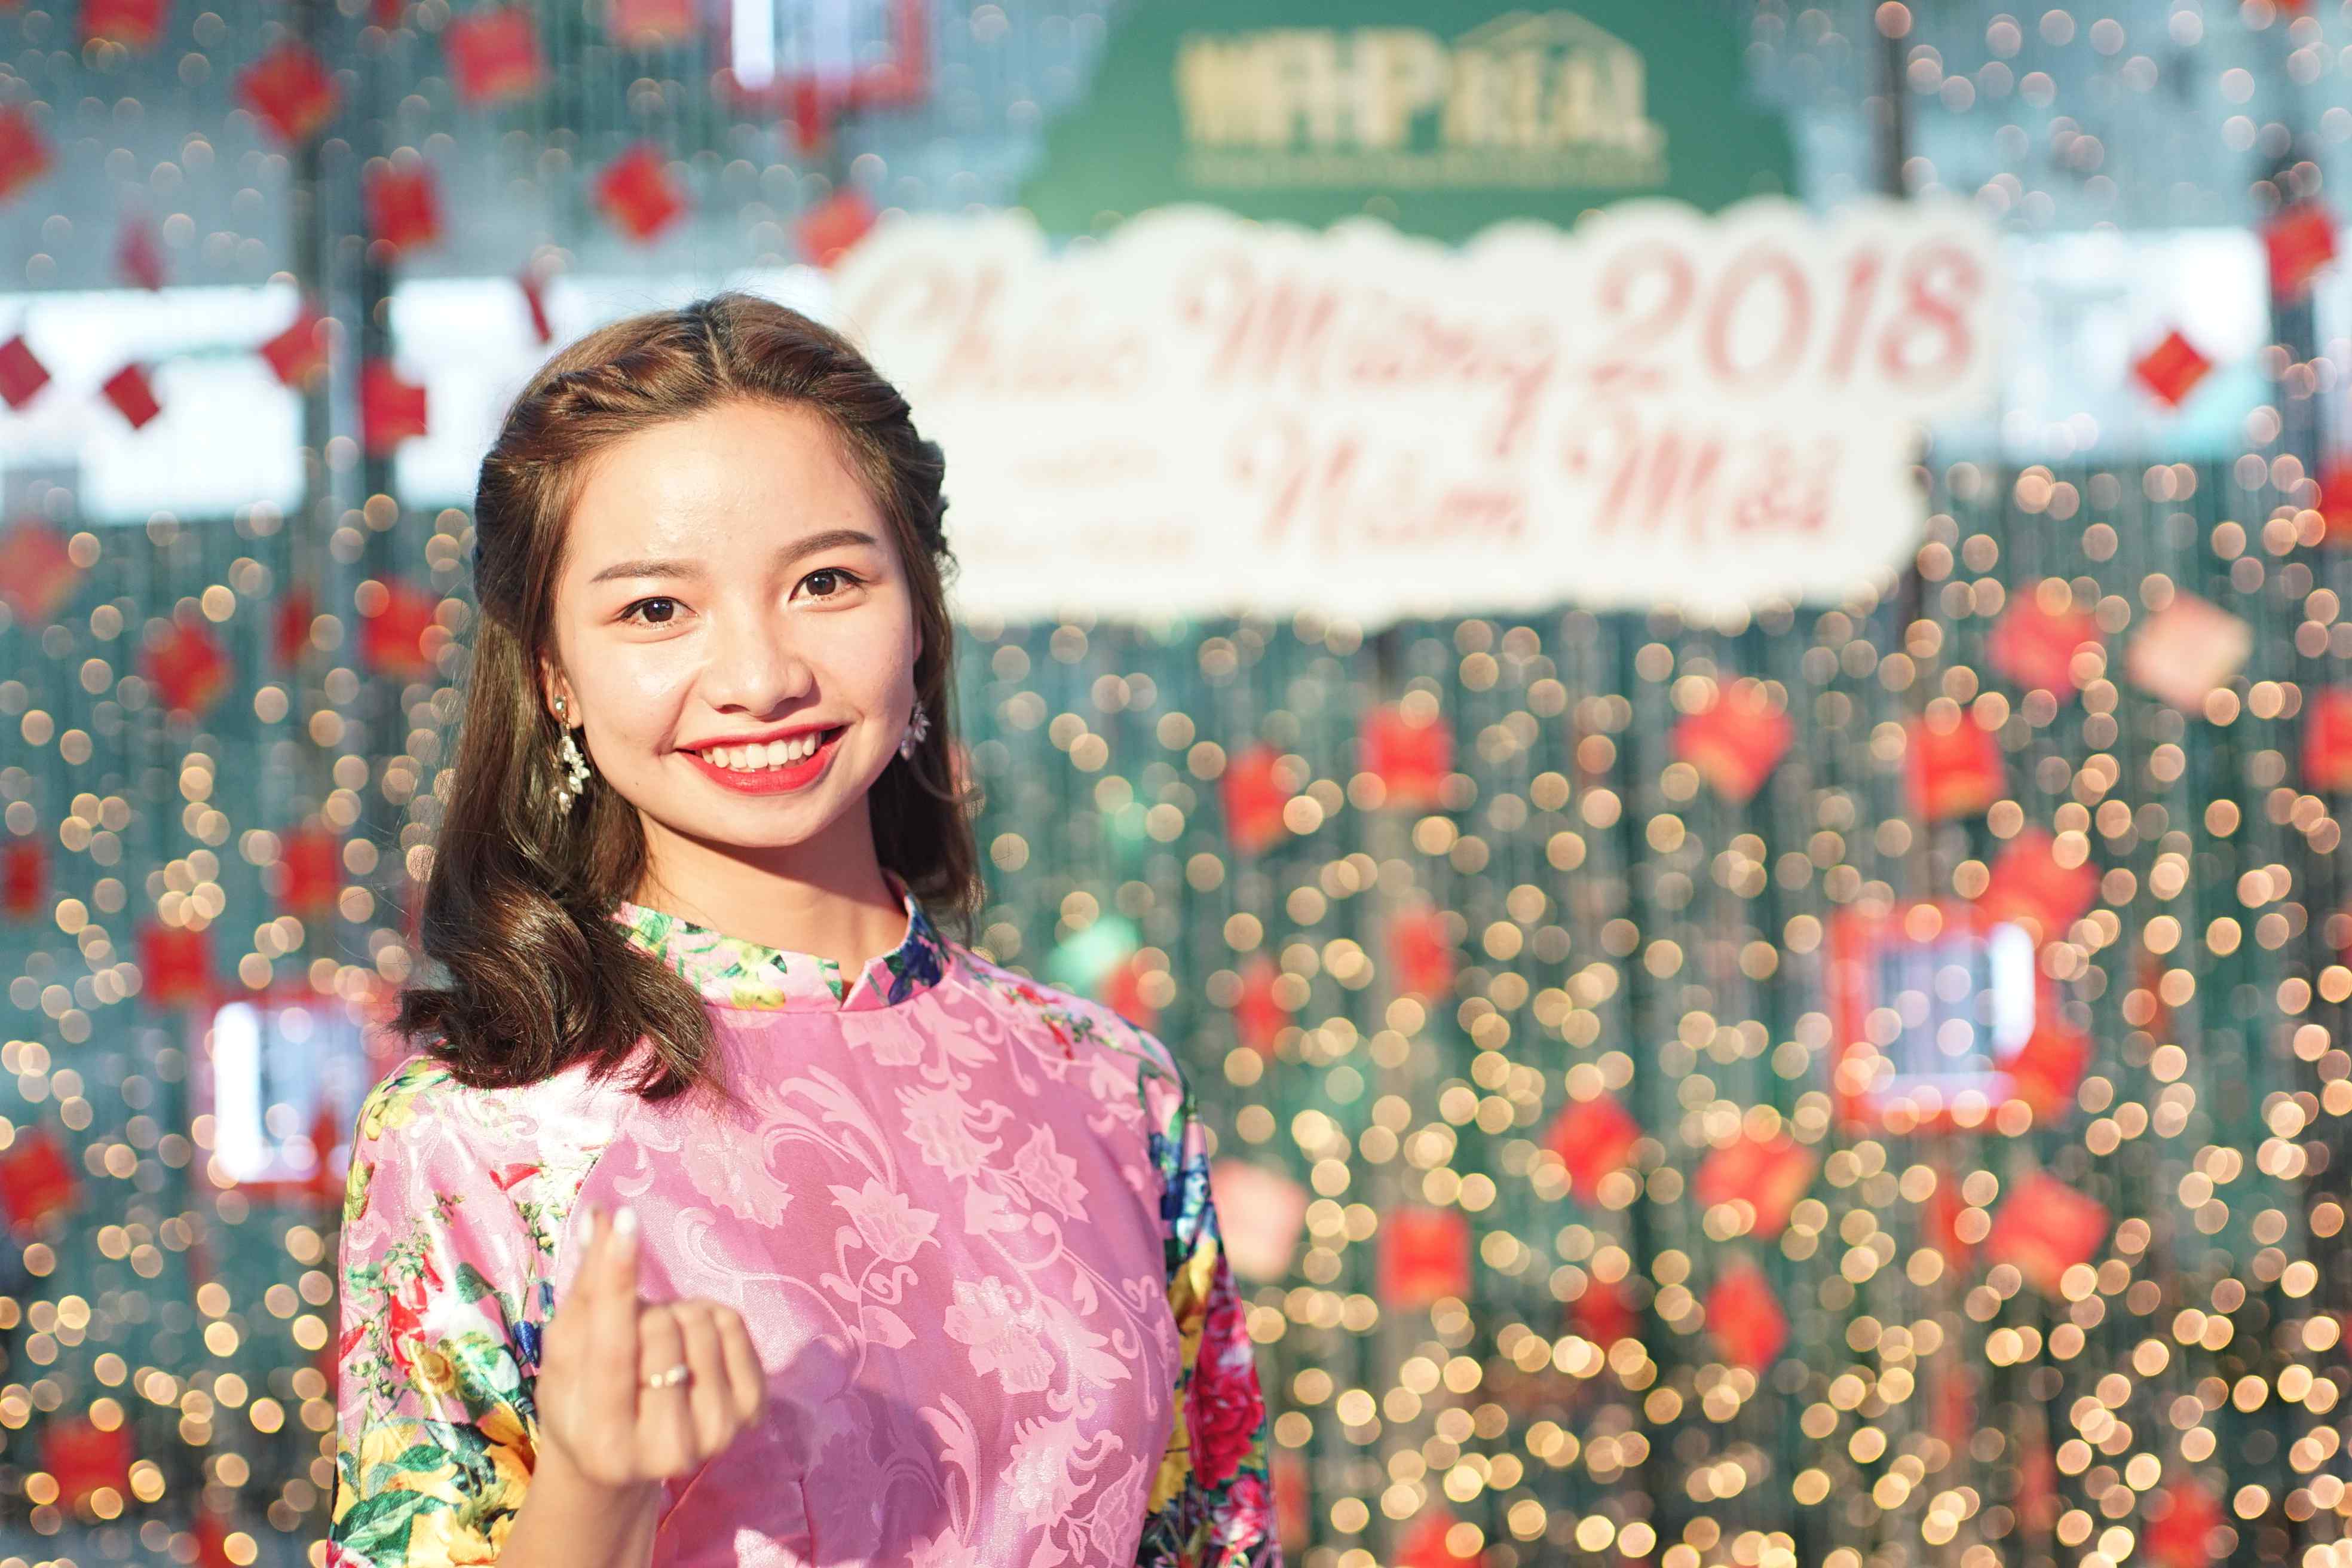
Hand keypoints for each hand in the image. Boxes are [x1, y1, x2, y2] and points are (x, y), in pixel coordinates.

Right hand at [534, 1203, 768, 1489]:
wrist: (621, 1458)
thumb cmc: (579, 1398)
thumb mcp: (567, 1350)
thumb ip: (586, 1287)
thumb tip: (601, 1218)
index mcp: (604, 1440)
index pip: (614, 1349)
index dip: (618, 1279)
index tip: (624, 1222)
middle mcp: (666, 1450)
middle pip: (662, 1327)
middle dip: (643, 1310)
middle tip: (630, 1331)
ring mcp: (715, 1436)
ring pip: (703, 1322)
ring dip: (676, 1312)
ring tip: (658, 1341)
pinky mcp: (750, 1414)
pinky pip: (735, 1325)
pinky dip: (711, 1317)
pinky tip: (691, 1343)